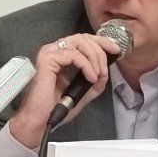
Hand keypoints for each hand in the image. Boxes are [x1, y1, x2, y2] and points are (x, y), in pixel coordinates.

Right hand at [5, 32, 123, 147]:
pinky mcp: (48, 59)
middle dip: (100, 50)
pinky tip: (90, 77)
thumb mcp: (83, 92)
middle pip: (83, 38)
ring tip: (97, 75)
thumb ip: (95, 81)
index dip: (102, 42)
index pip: (84, 40)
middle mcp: (54, 50)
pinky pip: (74, 55)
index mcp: (61, 55)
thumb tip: (106, 71)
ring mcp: (50, 53)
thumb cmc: (56, 106)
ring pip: (80, 43)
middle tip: (105, 68)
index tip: (116, 50)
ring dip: (94, 58)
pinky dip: (86, 65)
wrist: (42, 118)